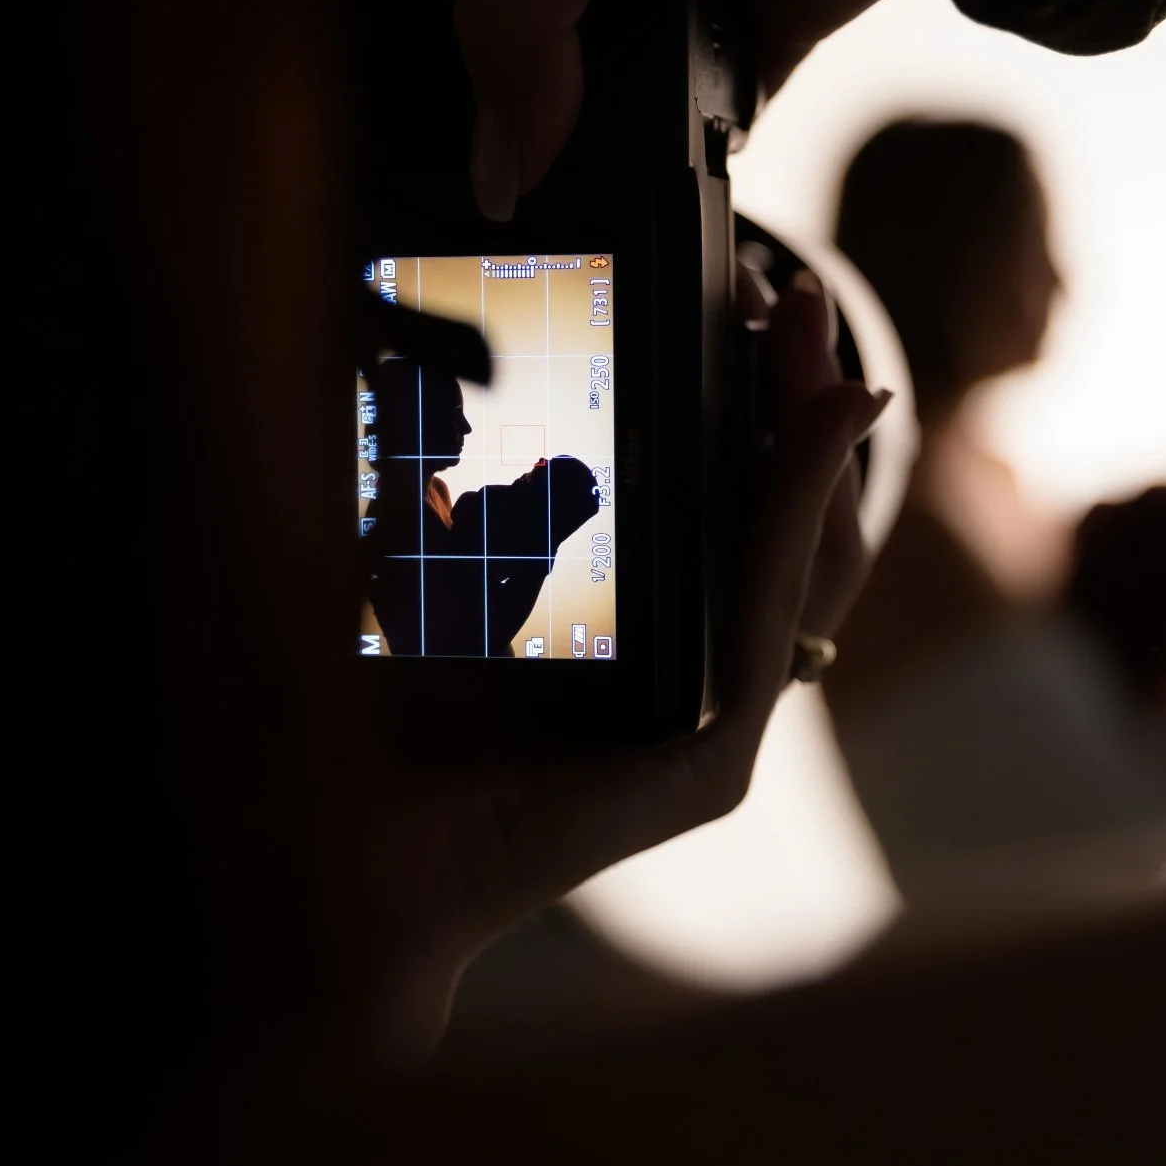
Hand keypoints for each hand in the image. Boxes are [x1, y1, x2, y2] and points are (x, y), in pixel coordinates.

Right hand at [273, 0, 966, 218]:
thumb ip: (516, 9)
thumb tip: (500, 156)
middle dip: (448, 60)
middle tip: (406, 141)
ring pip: (592, 62)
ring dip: (566, 123)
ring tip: (534, 192)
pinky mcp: (768, 15)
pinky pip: (702, 106)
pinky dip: (680, 150)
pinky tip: (652, 191)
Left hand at [303, 272, 888, 1078]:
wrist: (347, 866)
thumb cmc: (378, 719)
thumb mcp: (450, 566)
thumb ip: (495, 494)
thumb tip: (488, 364)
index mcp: (643, 646)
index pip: (723, 512)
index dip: (748, 409)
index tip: (745, 304)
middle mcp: (687, 686)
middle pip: (774, 526)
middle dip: (788, 403)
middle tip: (784, 299)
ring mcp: (715, 733)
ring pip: (793, 563)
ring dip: (810, 444)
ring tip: (817, 346)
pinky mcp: (717, 767)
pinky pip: (765, 616)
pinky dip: (794, 513)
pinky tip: (814, 427)